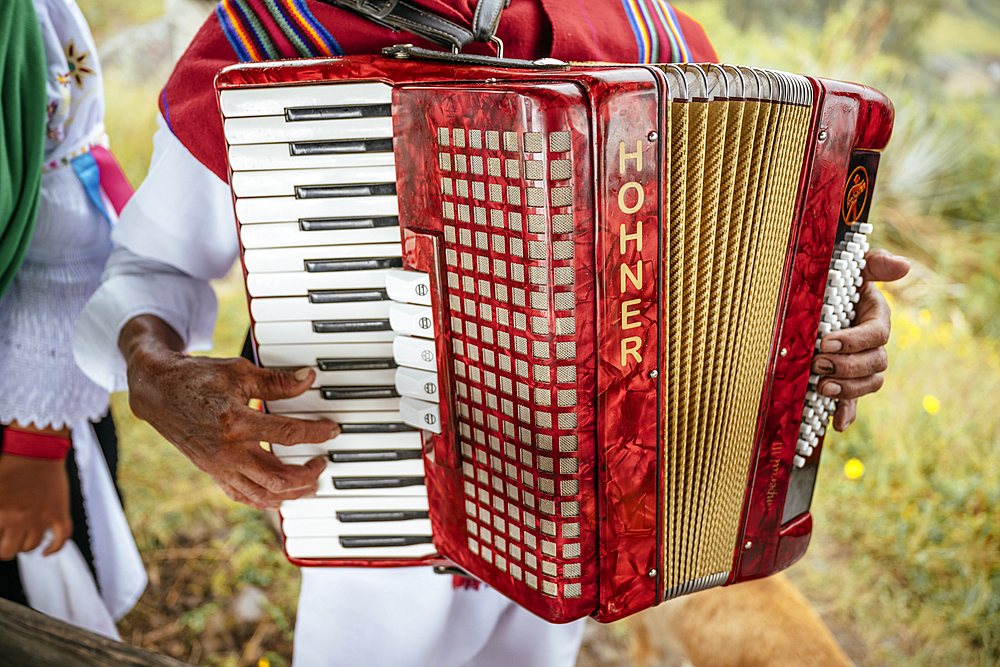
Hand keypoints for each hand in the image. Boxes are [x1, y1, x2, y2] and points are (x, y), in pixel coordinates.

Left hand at [0, 452, 71, 559]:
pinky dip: (54, 548)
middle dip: (6, 547)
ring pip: (32, 546)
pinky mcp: (59, 513)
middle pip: (10, 550)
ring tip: (23, 537)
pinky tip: (46, 551)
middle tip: (6, 540)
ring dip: (25, 544)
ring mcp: (42, 517)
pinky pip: (61, 538)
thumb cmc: (12, 466)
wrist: (37, 450)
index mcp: (1, 512)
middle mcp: (21, 518)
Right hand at [119, 315, 338, 508]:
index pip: (288, 434)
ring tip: (309, 487)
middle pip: (277, 476)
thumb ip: (277, 381)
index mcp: (236, 423)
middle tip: (322, 463)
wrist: (157, 391)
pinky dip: (261, 500)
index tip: (332, 430)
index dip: (316, 433)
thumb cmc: (196, 379)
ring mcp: (217, 466)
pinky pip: (240, 495)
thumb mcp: (239, 373)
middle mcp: (227, 451)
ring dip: (289, 494)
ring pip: (260, 493)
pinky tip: (277, 498)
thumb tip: (308, 379)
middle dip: (306, 475)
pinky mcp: (211, 471)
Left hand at [811, 248, 909, 430]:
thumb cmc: (836, 281)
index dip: (853, 342)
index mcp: (876, 319)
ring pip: (868, 385)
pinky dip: (847, 415)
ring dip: (848, 390)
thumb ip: (874, 264)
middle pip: (874, 364)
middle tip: (818, 365)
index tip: (826, 342)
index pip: (876, 336)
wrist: (816, 299)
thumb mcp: (852, 267)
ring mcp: (861, 366)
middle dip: (846, 367)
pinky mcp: (846, 381)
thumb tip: (904, 265)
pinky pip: (854, 403)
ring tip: (822, 388)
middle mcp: (873, 346)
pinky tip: (836, 424)